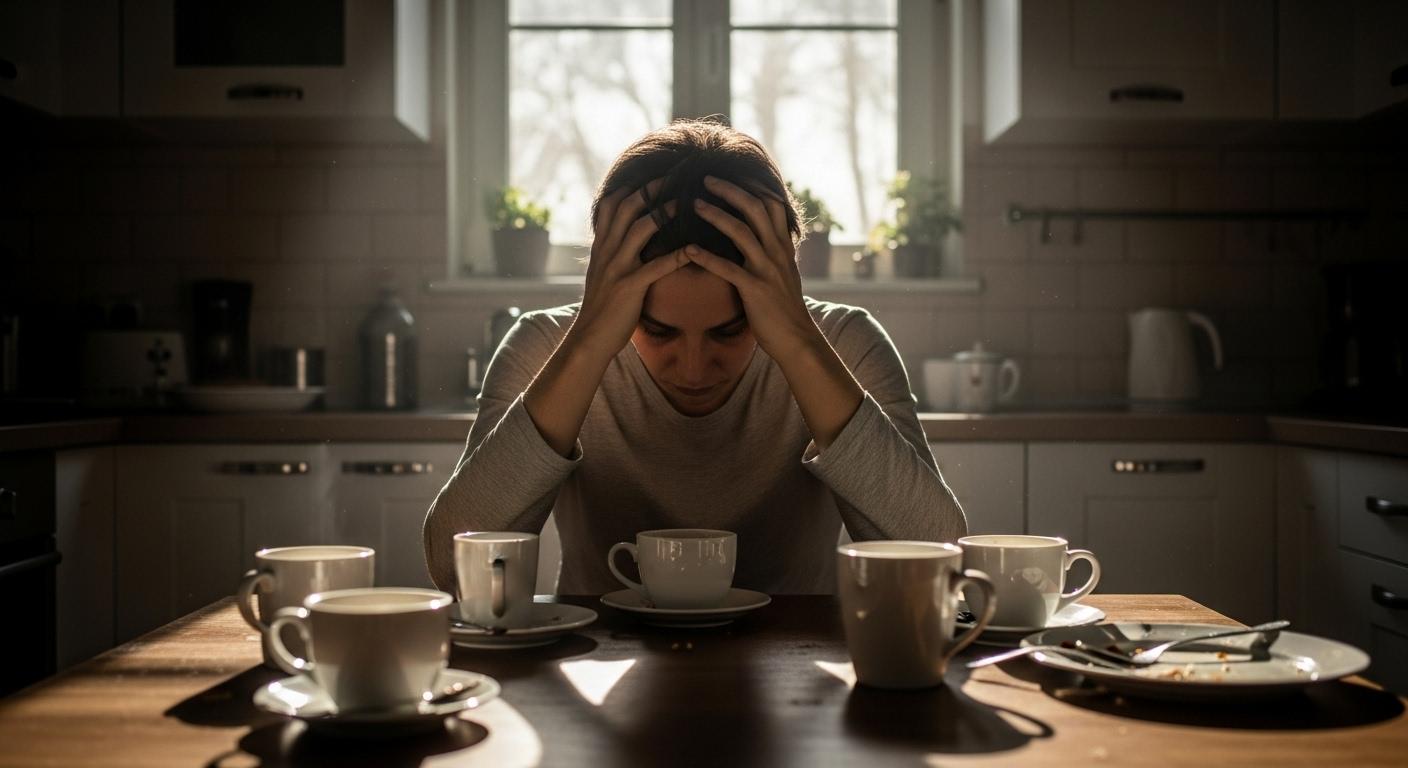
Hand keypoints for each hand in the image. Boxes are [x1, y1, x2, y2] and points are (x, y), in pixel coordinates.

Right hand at [571, 179, 687, 361]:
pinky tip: (694, 249)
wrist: (589, 339)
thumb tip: (628, 237)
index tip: (655, 173)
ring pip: (640, 228)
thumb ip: (614, 253)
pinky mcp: (629, 287)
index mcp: (601, 246)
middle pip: (627, 207)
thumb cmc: (602, 308)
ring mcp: (617, 268)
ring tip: (688, 202)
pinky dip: (677, 255)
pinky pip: (656, 266)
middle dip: (652, 188)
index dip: (633, 185)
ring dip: (665, 212)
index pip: (612, 203)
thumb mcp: (603, 273)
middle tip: (677, 176)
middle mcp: (606, 251)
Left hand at [685, 176, 819, 361]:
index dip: (752, 185)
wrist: (797, 339)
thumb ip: (774, 252)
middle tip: (706, 179)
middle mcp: (777, 252)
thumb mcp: (785, 273)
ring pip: (741, 232)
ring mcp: (767, 270)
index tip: (731, 173)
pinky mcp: (755, 289)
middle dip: (730, 190)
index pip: (772, 204)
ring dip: (716, 215)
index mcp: (783, 246)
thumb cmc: (785, 309)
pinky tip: (687, 249)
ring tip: (694, 205)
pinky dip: (706, 257)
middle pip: (756, 208)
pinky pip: (728, 269)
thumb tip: (762, 236)